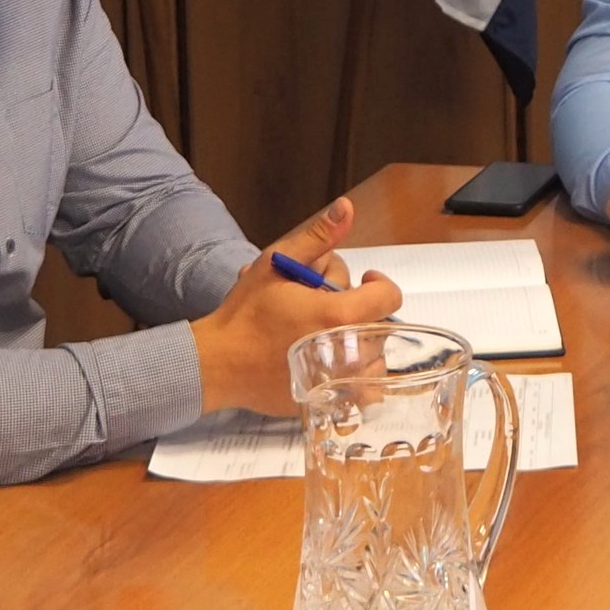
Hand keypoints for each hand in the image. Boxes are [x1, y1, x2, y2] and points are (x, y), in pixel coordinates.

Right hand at [191, 197, 405, 414]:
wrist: (220, 363)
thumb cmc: (246, 314)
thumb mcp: (277, 263)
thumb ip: (318, 237)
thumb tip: (346, 208)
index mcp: (338, 313)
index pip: (389, 296)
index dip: (378, 283)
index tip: (363, 281)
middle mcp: (347, 350)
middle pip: (379, 323)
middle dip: (358, 310)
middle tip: (325, 306)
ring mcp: (340, 380)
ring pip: (375, 356)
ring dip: (359, 341)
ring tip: (326, 332)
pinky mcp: (331, 400)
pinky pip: (366, 389)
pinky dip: (357, 376)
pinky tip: (333, 361)